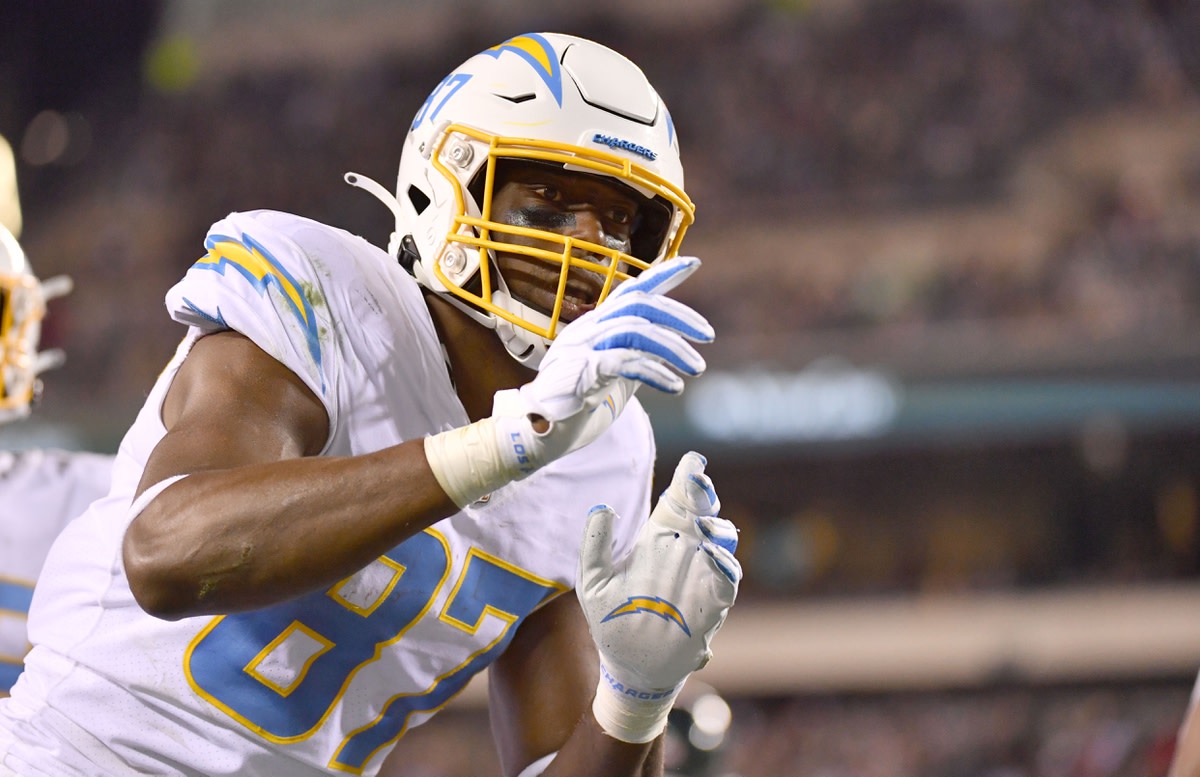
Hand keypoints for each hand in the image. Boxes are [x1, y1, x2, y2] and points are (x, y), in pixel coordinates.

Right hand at [504, 255, 713, 467]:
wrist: (539, 430)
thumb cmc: (577, 402)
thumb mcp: (614, 372)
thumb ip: (636, 354)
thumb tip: (669, 346)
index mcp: (597, 323)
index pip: (633, 289)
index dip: (664, 273)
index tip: (694, 263)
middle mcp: (589, 327)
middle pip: (640, 304)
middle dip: (680, 315)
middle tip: (709, 335)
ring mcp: (582, 347)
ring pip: (636, 330)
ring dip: (674, 348)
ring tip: (697, 368)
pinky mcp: (582, 371)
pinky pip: (624, 361)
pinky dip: (655, 372)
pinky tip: (675, 386)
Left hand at [577, 451, 740, 741]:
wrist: (628, 668)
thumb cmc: (610, 621)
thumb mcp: (592, 581)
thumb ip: (595, 545)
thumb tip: (602, 506)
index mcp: (655, 542)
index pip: (675, 503)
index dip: (688, 480)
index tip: (694, 460)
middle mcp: (682, 554)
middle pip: (701, 515)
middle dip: (704, 495)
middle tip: (698, 481)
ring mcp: (700, 577)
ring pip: (721, 542)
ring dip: (716, 530)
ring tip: (703, 525)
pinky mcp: (711, 605)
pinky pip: (727, 582)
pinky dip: (725, 567)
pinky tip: (712, 556)